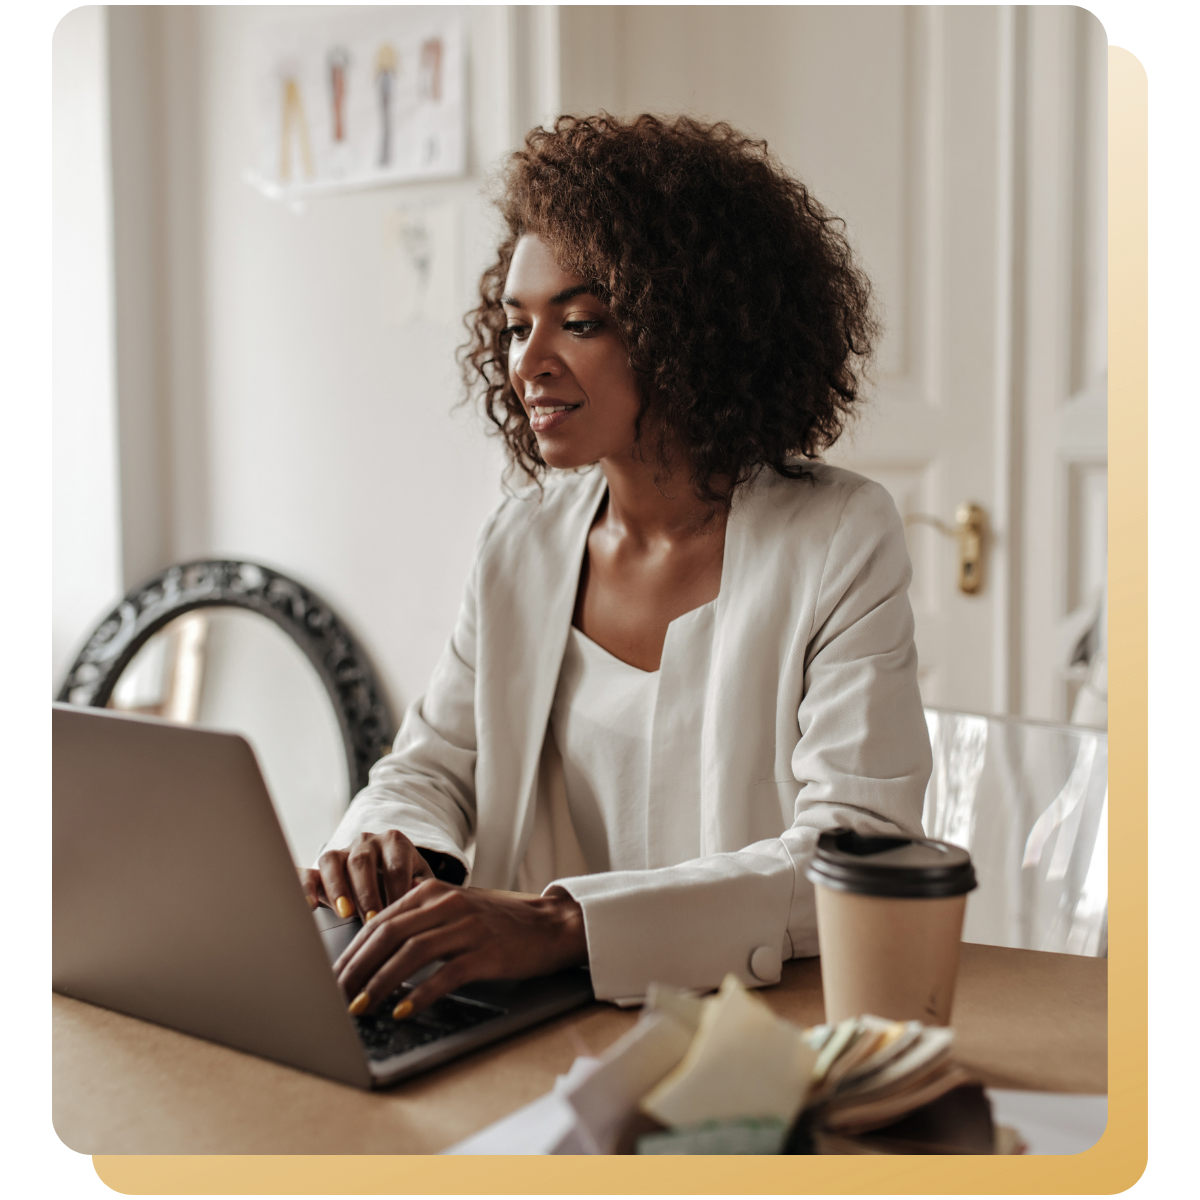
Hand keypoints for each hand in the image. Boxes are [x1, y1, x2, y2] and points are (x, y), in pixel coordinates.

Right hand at [298, 830, 436, 920]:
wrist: (385, 875)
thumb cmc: (405, 881)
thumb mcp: (419, 881)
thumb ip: (421, 885)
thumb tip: (417, 891)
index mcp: (394, 842)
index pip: (395, 863)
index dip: (398, 889)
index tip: (399, 914)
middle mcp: (366, 842)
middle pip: (362, 861)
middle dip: (367, 892)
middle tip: (372, 919)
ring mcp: (341, 852)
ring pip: (332, 861)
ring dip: (338, 888)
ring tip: (344, 913)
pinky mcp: (321, 868)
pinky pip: (307, 872)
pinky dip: (306, 887)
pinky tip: (310, 906)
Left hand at [333, 882, 587, 1018]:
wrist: (552, 924)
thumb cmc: (500, 922)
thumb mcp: (455, 910)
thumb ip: (419, 919)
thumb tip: (374, 945)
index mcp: (433, 891)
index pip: (380, 921)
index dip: (351, 952)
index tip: (333, 978)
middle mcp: (447, 904)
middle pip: (388, 934)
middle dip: (356, 969)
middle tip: (334, 997)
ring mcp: (468, 927)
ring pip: (411, 953)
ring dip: (380, 983)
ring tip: (360, 1008)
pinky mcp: (487, 952)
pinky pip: (447, 974)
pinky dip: (421, 993)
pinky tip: (404, 1010)